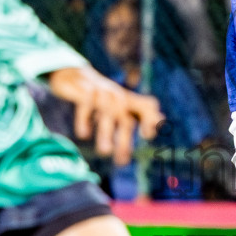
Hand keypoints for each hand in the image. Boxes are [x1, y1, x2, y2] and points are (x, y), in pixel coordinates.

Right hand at [47, 66, 163, 166]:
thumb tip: (162, 119)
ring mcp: (101, 92)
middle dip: (124, 141)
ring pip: (107, 114)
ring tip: (105, 152)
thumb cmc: (102, 94)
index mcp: (128, 100)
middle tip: (122, 162)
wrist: (74, 74)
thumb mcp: (122, 102)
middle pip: (125, 120)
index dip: (150, 119)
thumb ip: (143, 111)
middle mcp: (117, 96)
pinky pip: (86, 105)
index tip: (147, 135)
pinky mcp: (84, 90)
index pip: (147, 107)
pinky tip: (84, 135)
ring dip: (106, 134)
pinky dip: (85, 120)